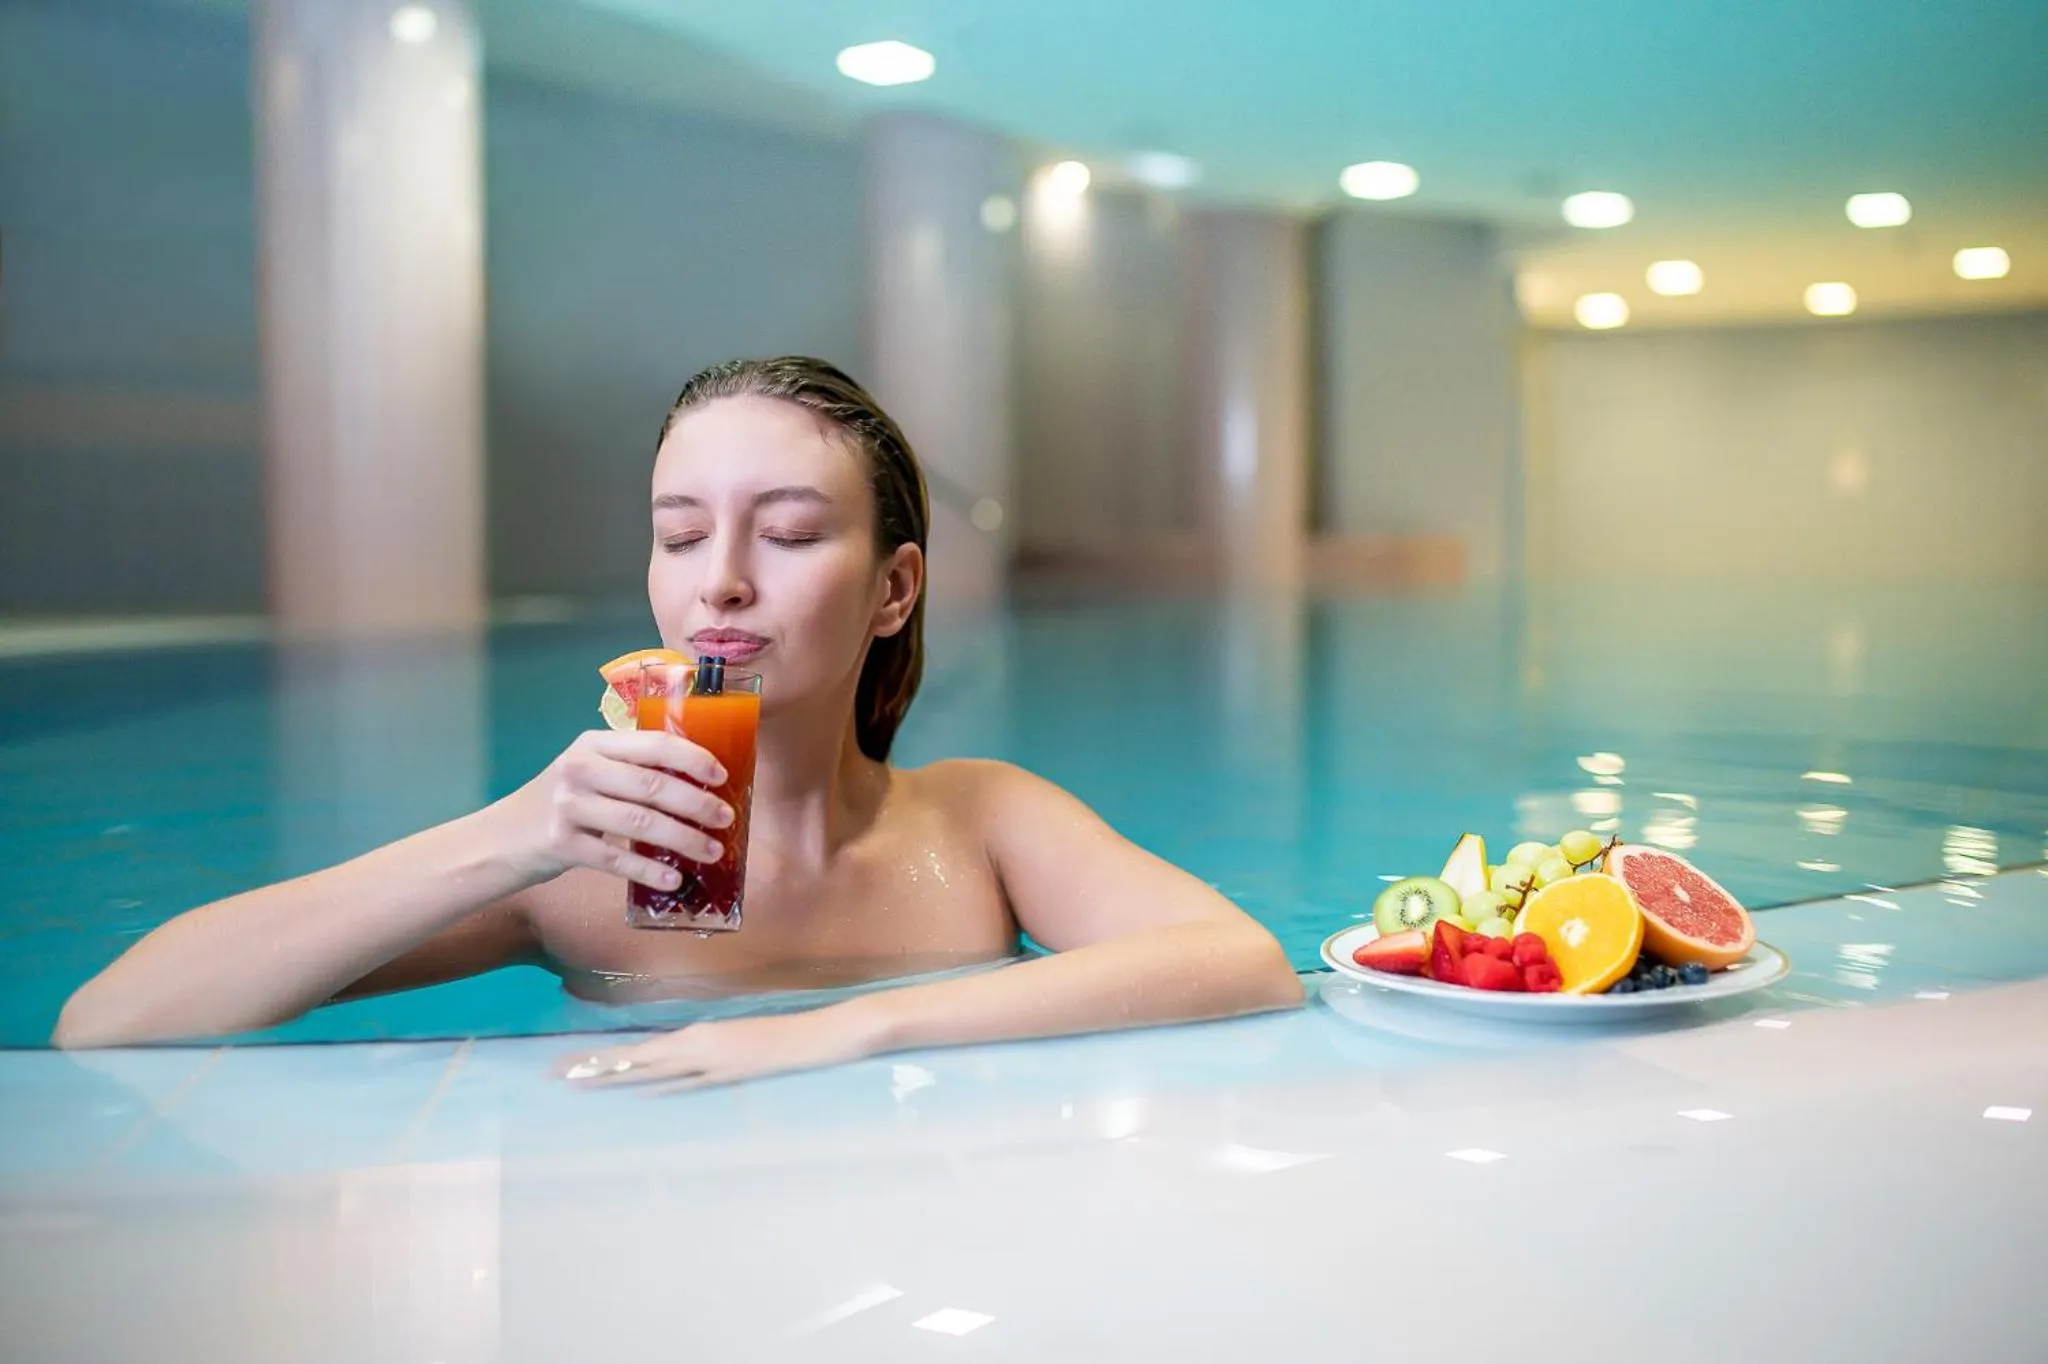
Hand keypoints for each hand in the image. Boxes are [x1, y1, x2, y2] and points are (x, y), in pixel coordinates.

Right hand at [491, 729, 734, 890]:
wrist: (498, 839)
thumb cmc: (557, 805)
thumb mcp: (587, 773)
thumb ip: (628, 770)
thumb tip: (697, 785)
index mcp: (593, 744)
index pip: (653, 744)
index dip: (692, 759)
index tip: (721, 775)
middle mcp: (580, 769)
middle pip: (652, 785)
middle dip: (697, 803)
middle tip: (726, 818)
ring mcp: (568, 806)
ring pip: (639, 823)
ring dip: (683, 839)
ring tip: (711, 851)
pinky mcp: (560, 844)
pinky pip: (615, 859)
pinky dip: (648, 870)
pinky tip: (673, 879)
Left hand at [556, 1005, 882, 1091]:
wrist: (813, 1035)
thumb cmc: (775, 1037)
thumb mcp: (730, 1042)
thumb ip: (701, 1054)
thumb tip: (672, 1064)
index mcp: (695, 1036)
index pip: (638, 1052)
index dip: (602, 1060)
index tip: (568, 1067)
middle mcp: (696, 1044)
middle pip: (635, 1059)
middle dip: (594, 1066)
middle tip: (554, 1074)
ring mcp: (712, 1059)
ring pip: (654, 1068)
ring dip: (616, 1075)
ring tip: (579, 1081)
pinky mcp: (729, 1071)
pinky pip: (690, 1080)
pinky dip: (665, 1084)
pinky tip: (639, 1090)